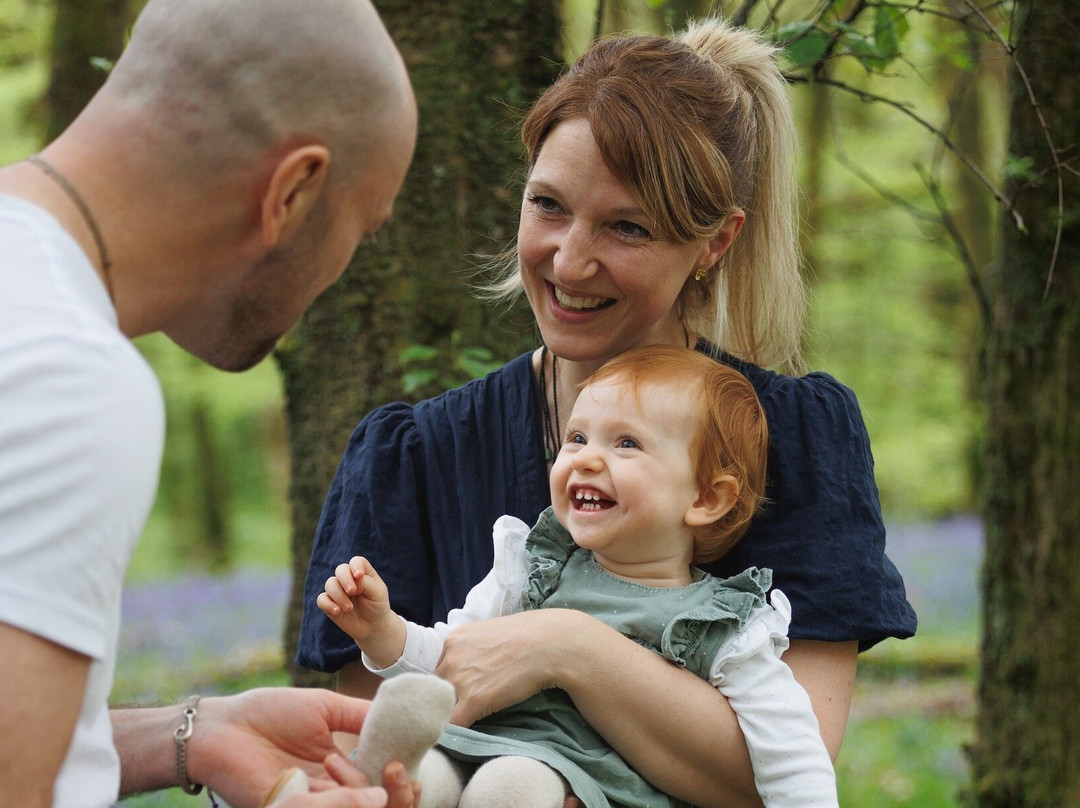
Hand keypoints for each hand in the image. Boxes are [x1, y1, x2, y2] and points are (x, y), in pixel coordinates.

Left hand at [187, 688, 418, 807]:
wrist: (222, 727)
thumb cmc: (269, 713)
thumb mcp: (325, 708)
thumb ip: (361, 716)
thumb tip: (401, 720)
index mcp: (343, 769)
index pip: (383, 785)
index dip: (402, 783)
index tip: (409, 767)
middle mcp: (332, 792)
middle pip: (378, 806)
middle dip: (397, 795)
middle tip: (398, 772)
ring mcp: (313, 804)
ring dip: (360, 789)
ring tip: (337, 760)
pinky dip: (339, 796)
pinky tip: (332, 765)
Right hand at [318, 556, 393, 641]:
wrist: (373, 627)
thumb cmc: (377, 606)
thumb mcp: (378, 593)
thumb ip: (365, 583)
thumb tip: (352, 580)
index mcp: (363, 573)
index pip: (356, 562)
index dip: (356, 566)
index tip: (359, 576)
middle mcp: (348, 579)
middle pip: (341, 569)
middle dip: (345, 579)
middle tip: (352, 591)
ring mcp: (338, 591)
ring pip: (330, 584)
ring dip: (339, 595)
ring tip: (350, 608)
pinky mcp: (329, 604)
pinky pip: (321, 599)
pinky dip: (328, 604)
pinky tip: (338, 611)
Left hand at [435, 609, 581, 725]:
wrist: (549, 644)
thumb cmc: (529, 636)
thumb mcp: (490, 633)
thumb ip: (473, 649)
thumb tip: (473, 667)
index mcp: (454, 640)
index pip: (441, 670)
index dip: (452, 684)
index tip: (463, 692)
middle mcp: (450, 658)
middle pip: (438, 688)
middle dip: (450, 698)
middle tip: (469, 706)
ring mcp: (459, 680)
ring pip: (443, 707)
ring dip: (454, 715)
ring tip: (472, 719)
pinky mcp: (473, 701)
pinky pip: (452, 724)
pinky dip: (456, 733)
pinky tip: (466, 737)